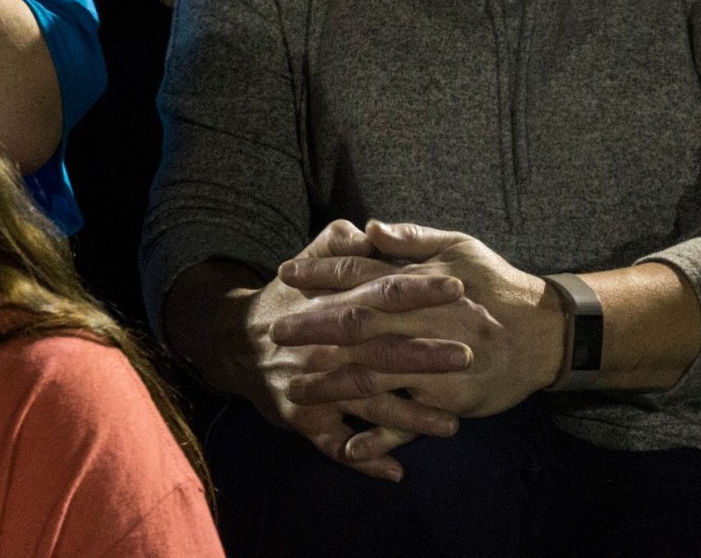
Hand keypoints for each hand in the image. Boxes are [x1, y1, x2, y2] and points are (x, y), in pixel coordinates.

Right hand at [230, 222, 471, 481]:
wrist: (235, 342)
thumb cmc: (286, 301)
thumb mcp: (305, 263)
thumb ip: (338, 245)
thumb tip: (371, 231)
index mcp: (328, 304)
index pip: (377, 292)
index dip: (416, 289)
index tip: (457, 286)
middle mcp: (322, 347)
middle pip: (376, 349)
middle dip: (421, 354)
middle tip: (466, 356)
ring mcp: (313, 387)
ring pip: (364, 403)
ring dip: (407, 416)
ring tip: (451, 424)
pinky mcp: (304, 420)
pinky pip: (335, 444)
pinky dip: (363, 459)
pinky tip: (395, 470)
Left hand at [273, 221, 567, 421]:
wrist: (547, 333)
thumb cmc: (497, 284)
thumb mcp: (459, 247)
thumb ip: (411, 239)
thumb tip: (368, 226)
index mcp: (420, 285)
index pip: (359, 275)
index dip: (319, 274)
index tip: (284, 274)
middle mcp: (422, 324)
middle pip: (356, 325)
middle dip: (312, 328)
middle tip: (275, 332)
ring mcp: (435, 365)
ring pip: (374, 375)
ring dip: (331, 384)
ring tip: (294, 390)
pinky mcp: (450, 399)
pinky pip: (410, 421)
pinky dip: (380, 436)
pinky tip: (348, 445)